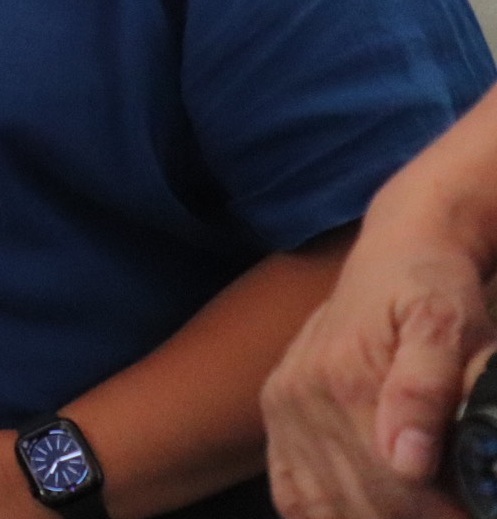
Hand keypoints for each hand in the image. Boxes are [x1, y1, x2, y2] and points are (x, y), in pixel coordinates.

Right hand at [263, 223, 489, 518]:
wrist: (394, 253)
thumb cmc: (431, 289)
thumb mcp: (448, 324)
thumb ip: (427, 387)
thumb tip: (407, 460)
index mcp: (343, 381)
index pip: (393, 486)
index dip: (440, 512)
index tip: (469, 511)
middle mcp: (300, 398)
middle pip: (361, 501)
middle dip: (414, 515)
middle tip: (454, 505)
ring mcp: (283, 409)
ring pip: (327, 504)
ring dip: (374, 517)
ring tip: (418, 504)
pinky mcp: (276, 414)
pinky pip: (290, 491)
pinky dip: (322, 513)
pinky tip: (358, 510)